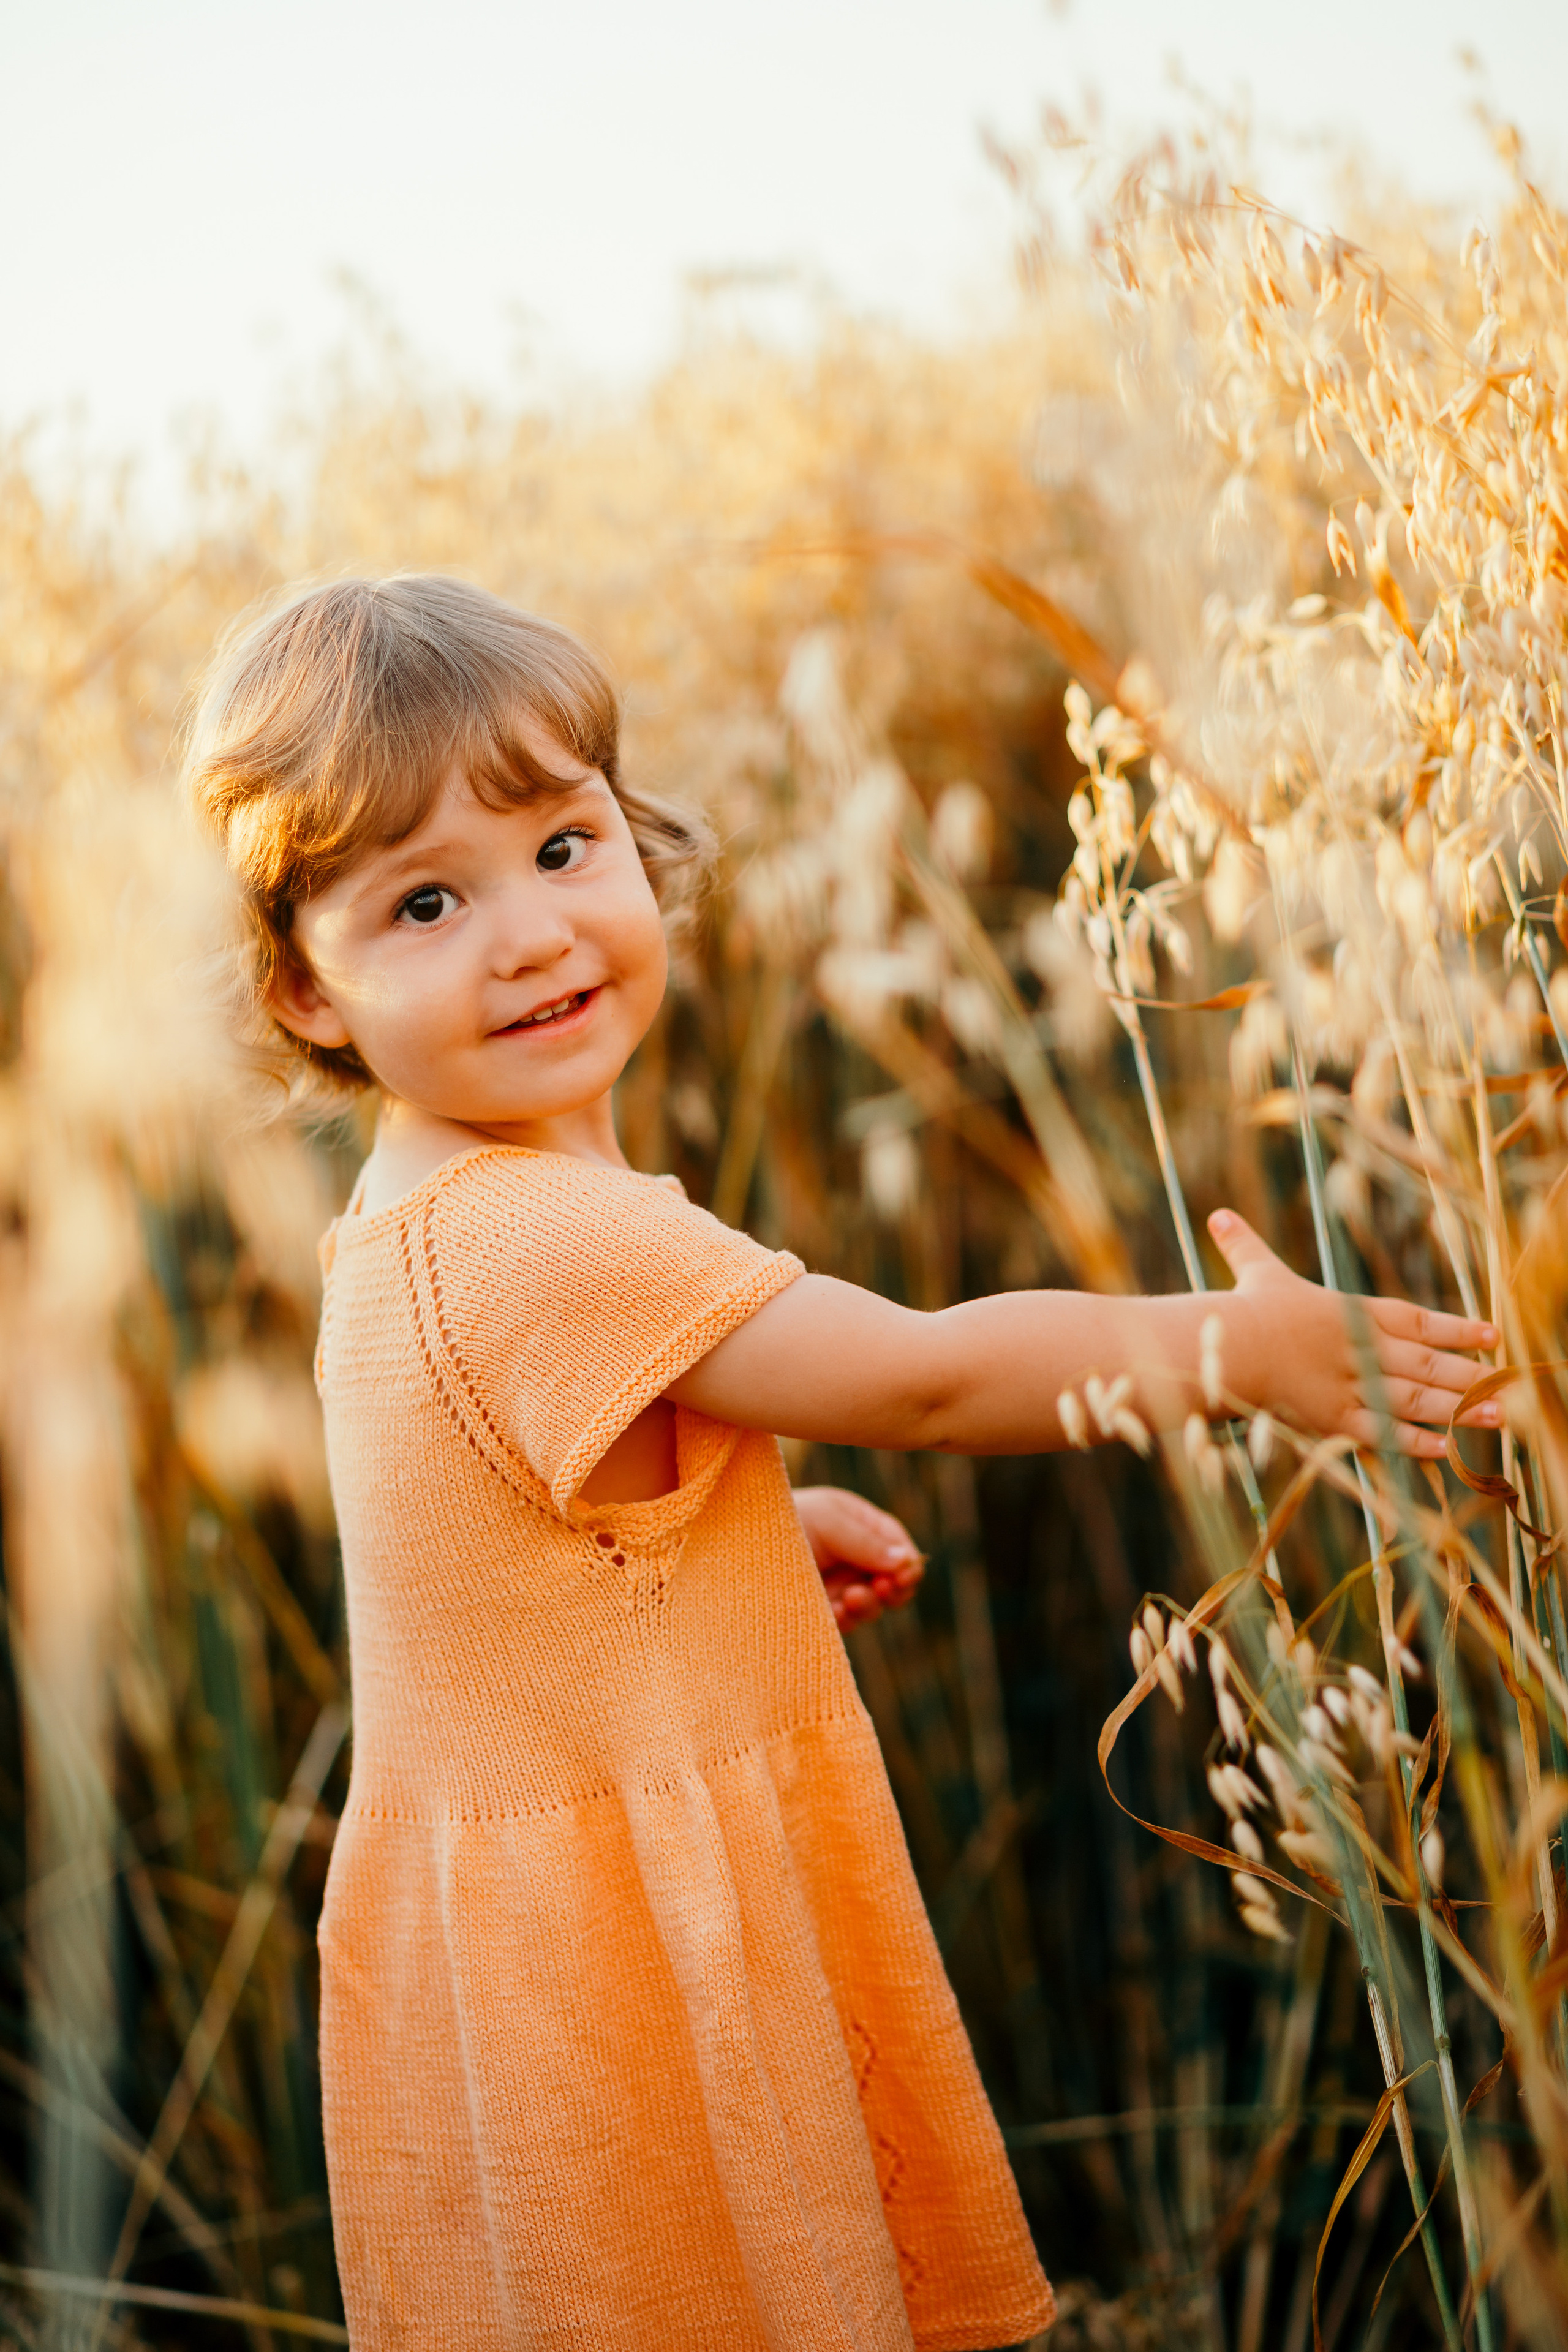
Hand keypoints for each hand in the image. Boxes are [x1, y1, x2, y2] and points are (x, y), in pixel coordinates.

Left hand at [792, 1485, 924, 1632]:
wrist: (729, 1543)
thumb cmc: (779, 1517)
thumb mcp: (828, 1519)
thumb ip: (866, 1541)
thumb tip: (908, 1562)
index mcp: (858, 1526)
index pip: (896, 1546)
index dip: (906, 1562)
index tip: (903, 1575)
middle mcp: (850, 1558)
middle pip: (892, 1581)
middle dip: (894, 1588)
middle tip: (884, 1588)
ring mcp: (835, 1586)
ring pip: (872, 1606)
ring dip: (870, 1605)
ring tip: (854, 1599)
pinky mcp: (818, 1611)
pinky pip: (845, 1623)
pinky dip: (847, 1621)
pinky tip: (838, 1614)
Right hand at [1207, 1209, 1499, 1457]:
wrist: (1233, 1348)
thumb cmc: (1244, 1310)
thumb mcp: (1255, 1273)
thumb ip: (1245, 1246)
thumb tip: (1218, 1216)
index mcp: (1354, 1314)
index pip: (1419, 1320)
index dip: (1457, 1328)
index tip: (1491, 1335)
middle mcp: (1365, 1350)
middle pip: (1430, 1364)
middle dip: (1472, 1374)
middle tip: (1510, 1383)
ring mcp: (1355, 1387)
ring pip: (1419, 1400)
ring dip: (1461, 1409)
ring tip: (1499, 1417)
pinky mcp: (1336, 1421)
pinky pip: (1385, 1434)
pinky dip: (1417, 1441)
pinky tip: (1446, 1448)